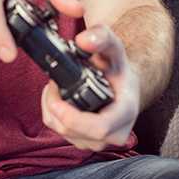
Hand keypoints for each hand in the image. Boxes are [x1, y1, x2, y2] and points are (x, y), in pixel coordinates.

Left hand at [40, 25, 139, 150]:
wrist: (120, 84)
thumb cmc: (117, 67)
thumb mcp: (113, 47)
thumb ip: (101, 37)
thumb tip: (83, 40)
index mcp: (126, 113)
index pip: (100, 128)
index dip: (74, 118)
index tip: (57, 102)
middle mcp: (114, 132)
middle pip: (75, 131)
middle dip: (56, 108)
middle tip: (53, 83)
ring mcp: (98, 141)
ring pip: (62, 131)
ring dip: (52, 108)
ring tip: (58, 87)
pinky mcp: (84, 141)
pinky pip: (59, 130)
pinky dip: (52, 113)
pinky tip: (58, 98)